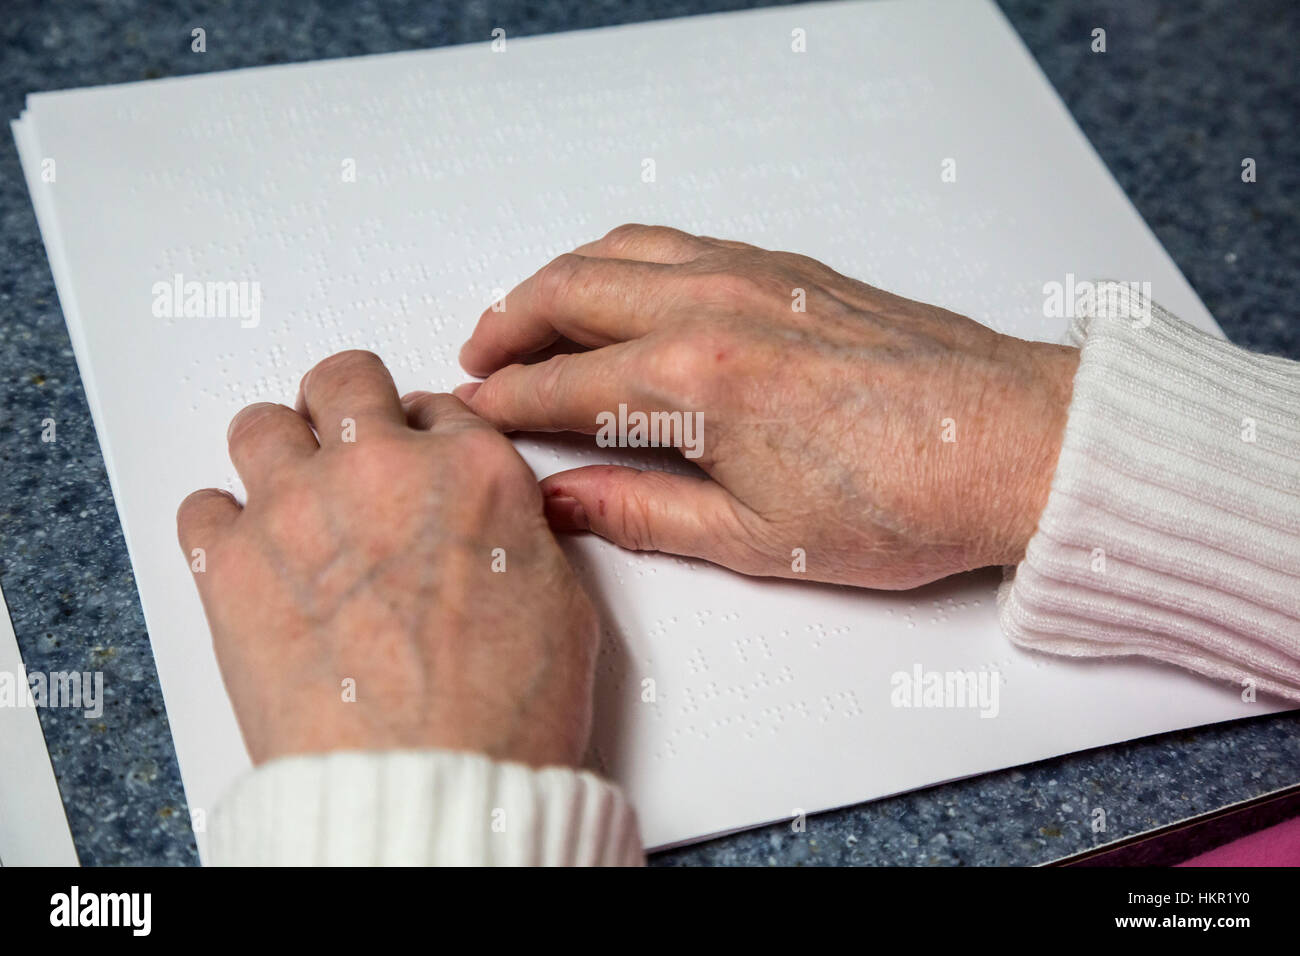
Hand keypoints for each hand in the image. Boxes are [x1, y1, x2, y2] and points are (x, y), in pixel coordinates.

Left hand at [177, 350, 598, 766]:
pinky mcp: (229, 566)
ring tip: (291, 495)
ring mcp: (297, 510)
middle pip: (343, 379)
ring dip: (278, 452)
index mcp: (473, 472)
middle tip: (347, 445)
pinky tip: (250, 556)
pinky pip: (200, 506)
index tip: (415, 454)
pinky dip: (222, 526)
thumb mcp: (563, 606)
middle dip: (348, 408)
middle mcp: (382, 470)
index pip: (439, 406)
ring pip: (259, 423)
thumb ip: (519, 535)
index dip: (425, 433)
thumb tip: (496, 527)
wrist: (426, 791)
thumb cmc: (500, 720)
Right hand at [457, 224, 1079, 589]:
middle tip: (476, 359)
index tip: (468, 416)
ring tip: (527, 316)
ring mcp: (751, 275)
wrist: (1011, 446)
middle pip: (569, 293)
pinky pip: (674, 241)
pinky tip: (620, 288)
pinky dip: (620, 259)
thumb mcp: (758, 541)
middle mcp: (713, 308)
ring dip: (557, 280)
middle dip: (507, 325)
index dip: (502, 404)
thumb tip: (567, 503)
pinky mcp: (786, 268)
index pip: (560, 385)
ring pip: (618, 252)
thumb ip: (646, 514)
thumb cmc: (907, 499)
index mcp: (696, 381)